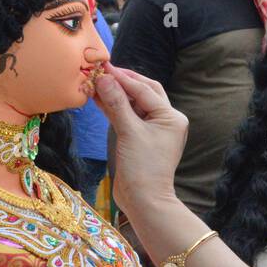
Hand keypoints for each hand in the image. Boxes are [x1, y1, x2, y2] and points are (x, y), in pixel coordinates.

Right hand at [93, 63, 188, 221]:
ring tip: (95, 82)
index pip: (144, 90)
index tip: (103, 67)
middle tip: (101, 71)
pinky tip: (98, 98)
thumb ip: (116, 104)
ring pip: (133, 104)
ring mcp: (153, 129)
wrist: (144, 200)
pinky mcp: (140, 138)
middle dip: (122, 82)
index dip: (122, 78)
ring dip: (115, 94)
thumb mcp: (129, 132)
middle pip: (143, 92)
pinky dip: (113, 108)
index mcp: (171, 117)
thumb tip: (104, 78)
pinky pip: (127, 117)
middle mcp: (166, 120)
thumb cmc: (143, 168)